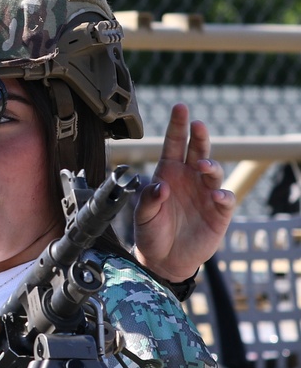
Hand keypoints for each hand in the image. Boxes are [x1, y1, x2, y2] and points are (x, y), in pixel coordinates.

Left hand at [132, 103, 235, 282]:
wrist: (163, 260)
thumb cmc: (151, 233)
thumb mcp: (143, 217)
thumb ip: (148, 200)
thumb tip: (161, 187)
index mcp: (168, 174)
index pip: (174, 144)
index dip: (178, 126)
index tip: (180, 107)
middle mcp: (189, 179)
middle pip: (198, 151)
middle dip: (199, 136)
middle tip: (197, 125)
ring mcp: (205, 193)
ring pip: (214, 170)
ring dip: (210, 166)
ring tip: (202, 166)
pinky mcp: (218, 212)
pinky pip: (225, 199)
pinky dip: (222, 195)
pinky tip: (215, 196)